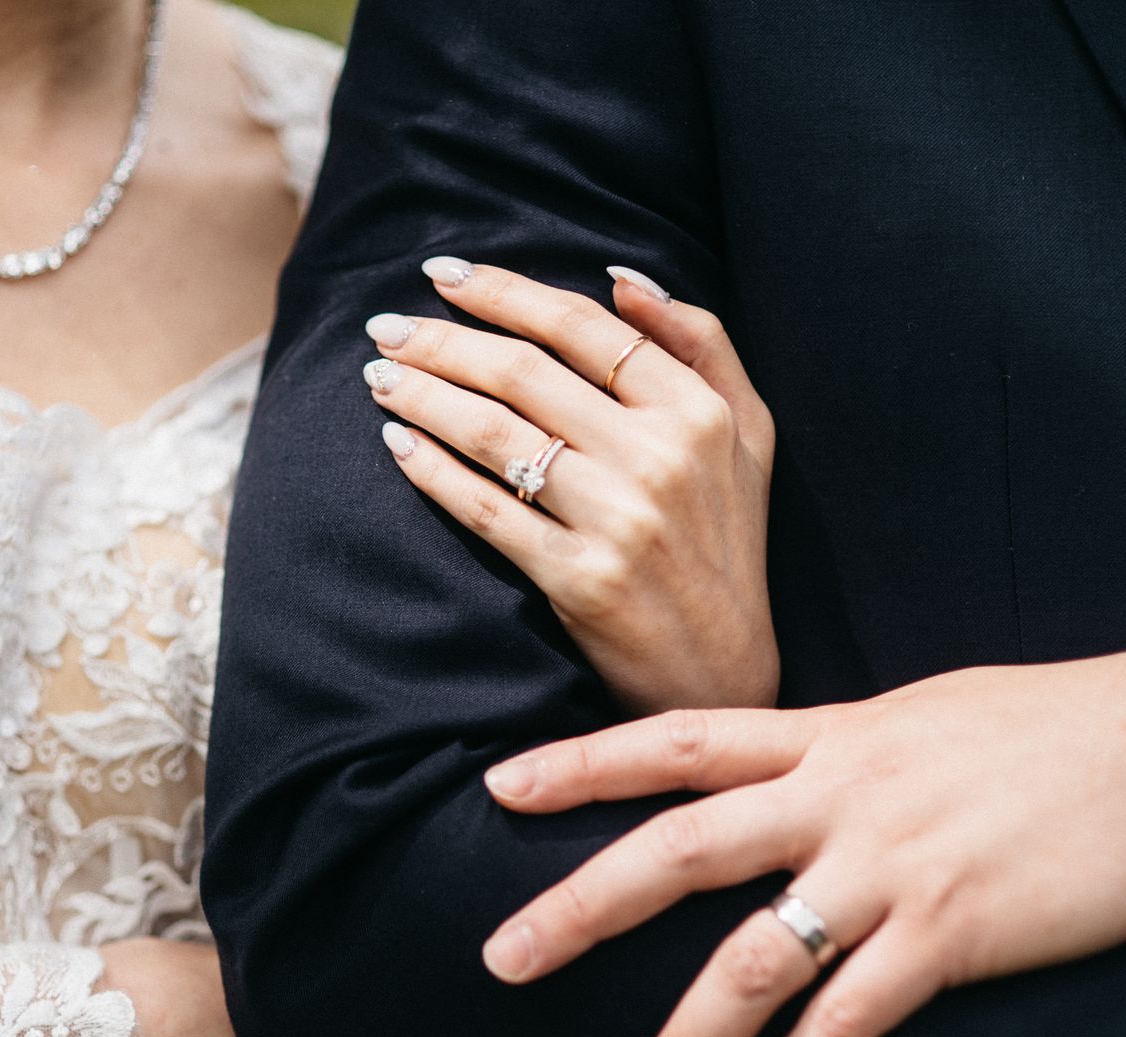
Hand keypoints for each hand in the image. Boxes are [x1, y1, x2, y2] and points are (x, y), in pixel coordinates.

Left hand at [365, 259, 777, 712]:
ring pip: (496, 432)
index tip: (444, 275)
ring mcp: (618, 520)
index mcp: (698, 413)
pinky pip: (486, 510)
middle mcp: (659, 459)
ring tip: (378, 378)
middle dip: (441, 340)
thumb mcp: (748, 434)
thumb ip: (702, 345)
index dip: (505, 291)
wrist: (722, 672)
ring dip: (423, 394)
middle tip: (385, 326)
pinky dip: (432, 470)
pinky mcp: (579, 579)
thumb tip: (622, 279)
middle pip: (525, 372)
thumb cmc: (725, 542)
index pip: (584, 328)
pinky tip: (396, 443)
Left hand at [479, 643, 1125, 1036]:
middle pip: (680, 851)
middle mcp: (842, 795)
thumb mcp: (926, 714)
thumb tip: (789, 774)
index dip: (584, 763)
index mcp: (830, 735)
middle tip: (502, 960)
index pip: (680, 741)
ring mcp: (893, 866)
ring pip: (752, 963)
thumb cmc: (1055, 724)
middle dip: (582, 908)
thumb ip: (843, 748)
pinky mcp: (953, 933)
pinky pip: (849, 1021)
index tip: (502, 786)